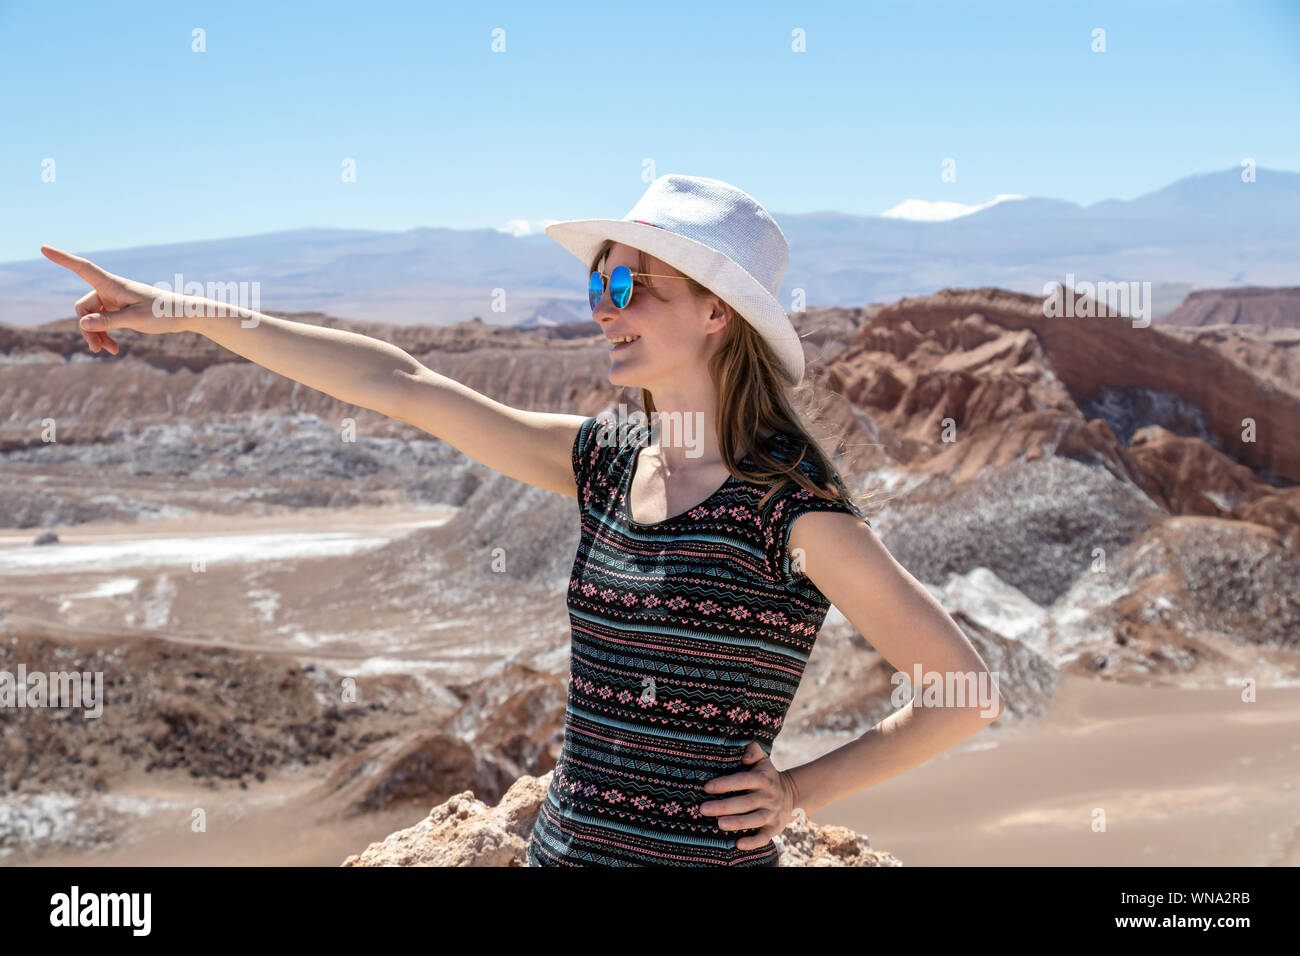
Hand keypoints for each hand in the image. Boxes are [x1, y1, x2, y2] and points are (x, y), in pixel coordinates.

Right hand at [40, 245, 190, 354]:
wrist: (184, 315)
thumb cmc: (164, 313)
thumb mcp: (136, 319)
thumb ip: (109, 321)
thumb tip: (83, 323)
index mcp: (112, 284)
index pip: (82, 268)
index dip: (62, 259)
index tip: (43, 248)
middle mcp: (110, 290)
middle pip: (84, 307)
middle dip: (87, 328)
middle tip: (97, 349)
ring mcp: (114, 300)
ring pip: (92, 318)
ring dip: (97, 335)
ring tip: (109, 351)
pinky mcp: (120, 310)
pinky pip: (103, 322)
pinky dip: (105, 334)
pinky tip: (114, 349)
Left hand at [698, 740, 799, 850]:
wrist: (791, 794)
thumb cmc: (766, 775)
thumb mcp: (763, 759)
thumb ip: (753, 750)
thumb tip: (745, 756)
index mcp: (763, 778)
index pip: (743, 780)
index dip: (725, 784)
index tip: (707, 787)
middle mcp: (768, 796)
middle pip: (746, 802)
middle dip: (724, 806)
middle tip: (703, 809)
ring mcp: (772, 813)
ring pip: (755, 820)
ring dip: (737, 822)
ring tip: (719, 824)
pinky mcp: (774, 828)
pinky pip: (765, 837)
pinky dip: (753, 842)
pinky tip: (739, 844)